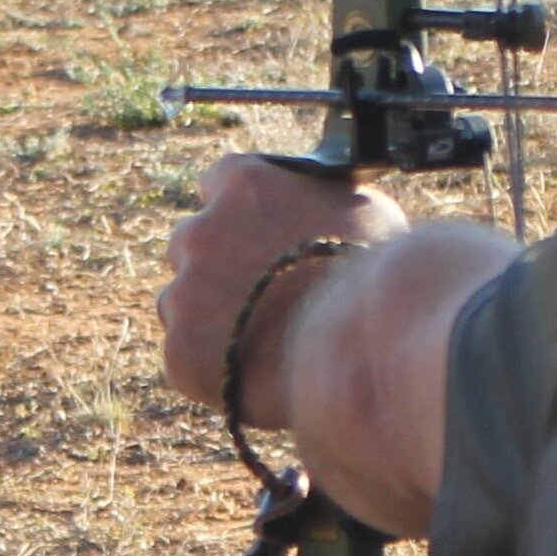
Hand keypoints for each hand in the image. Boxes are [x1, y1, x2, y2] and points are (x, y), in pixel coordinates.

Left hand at [156, 154, 406, 425]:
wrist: (362, 349)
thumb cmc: (375, 277)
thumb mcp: (361, 211)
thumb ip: (317, 203)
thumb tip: (319, 211)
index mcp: (243, 184)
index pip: (218, 183)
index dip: (238, 212)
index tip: (254, 231)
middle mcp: (201, 230)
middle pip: (190, 244)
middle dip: (217, 266)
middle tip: (259, 295)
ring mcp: (185, 292)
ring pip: (181, 302)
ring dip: (208, 317)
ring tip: (260, 340)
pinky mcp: (181, 350)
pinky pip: (186, 357)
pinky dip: (212, 367)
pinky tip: (253, 372)